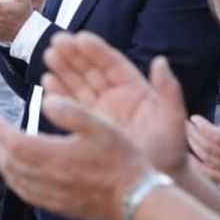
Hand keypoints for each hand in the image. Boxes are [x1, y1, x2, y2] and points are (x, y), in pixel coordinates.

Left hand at [0, 95, 152, 219]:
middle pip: (9, 162)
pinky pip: (27, 195)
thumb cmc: (122, 161)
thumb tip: (46, 101)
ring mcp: (52, 196)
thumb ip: (72, 112)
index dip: (0, 130)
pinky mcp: (58, 207)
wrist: (136, 198)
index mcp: (56, 156)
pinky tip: (19, 175)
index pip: (14, 143)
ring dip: (4, 164)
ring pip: (15, 181)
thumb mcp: (102, 126)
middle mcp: (48, 178)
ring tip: (2, 150)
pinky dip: (15, 182)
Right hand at [37, 31, 189, 174]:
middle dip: (75, 55)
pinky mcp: (89, 125)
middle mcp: (116, 96)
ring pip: (79, 84)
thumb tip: (161, 61)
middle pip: (92, 70)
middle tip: (57, 40)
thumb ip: (169, 90)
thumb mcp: (173, 119)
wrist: (153, 182)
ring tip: (48, 54)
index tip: (80, 37)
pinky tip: (47, 81)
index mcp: (135, 90)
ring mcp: (101, 110)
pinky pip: (72, 105)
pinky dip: (59, 93)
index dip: (97, 50)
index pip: (113, 64)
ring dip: (64, 69)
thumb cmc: (169, 150)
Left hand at [186, 111, 219, 213]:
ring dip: (194, 145)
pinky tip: (189, 157)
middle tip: (185, 122)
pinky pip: (210, 173)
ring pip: (207, 158)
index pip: (217, 135)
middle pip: (208, 146)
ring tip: (186, 134)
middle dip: (194, 133)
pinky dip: (198, 165)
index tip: (195, 117)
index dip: (203, 127)